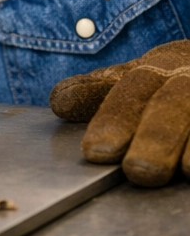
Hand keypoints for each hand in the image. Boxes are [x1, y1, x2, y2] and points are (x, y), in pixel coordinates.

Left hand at [50, 40, 189, 185]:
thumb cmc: (175, 84)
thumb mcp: (140, 81)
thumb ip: (101, 92)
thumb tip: (59, 100)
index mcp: (162, 63)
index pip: (134, 86)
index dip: (115, 118)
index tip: (95, 152)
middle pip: (174, 101)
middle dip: (156, 136)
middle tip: (138, 171)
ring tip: (185, 172)